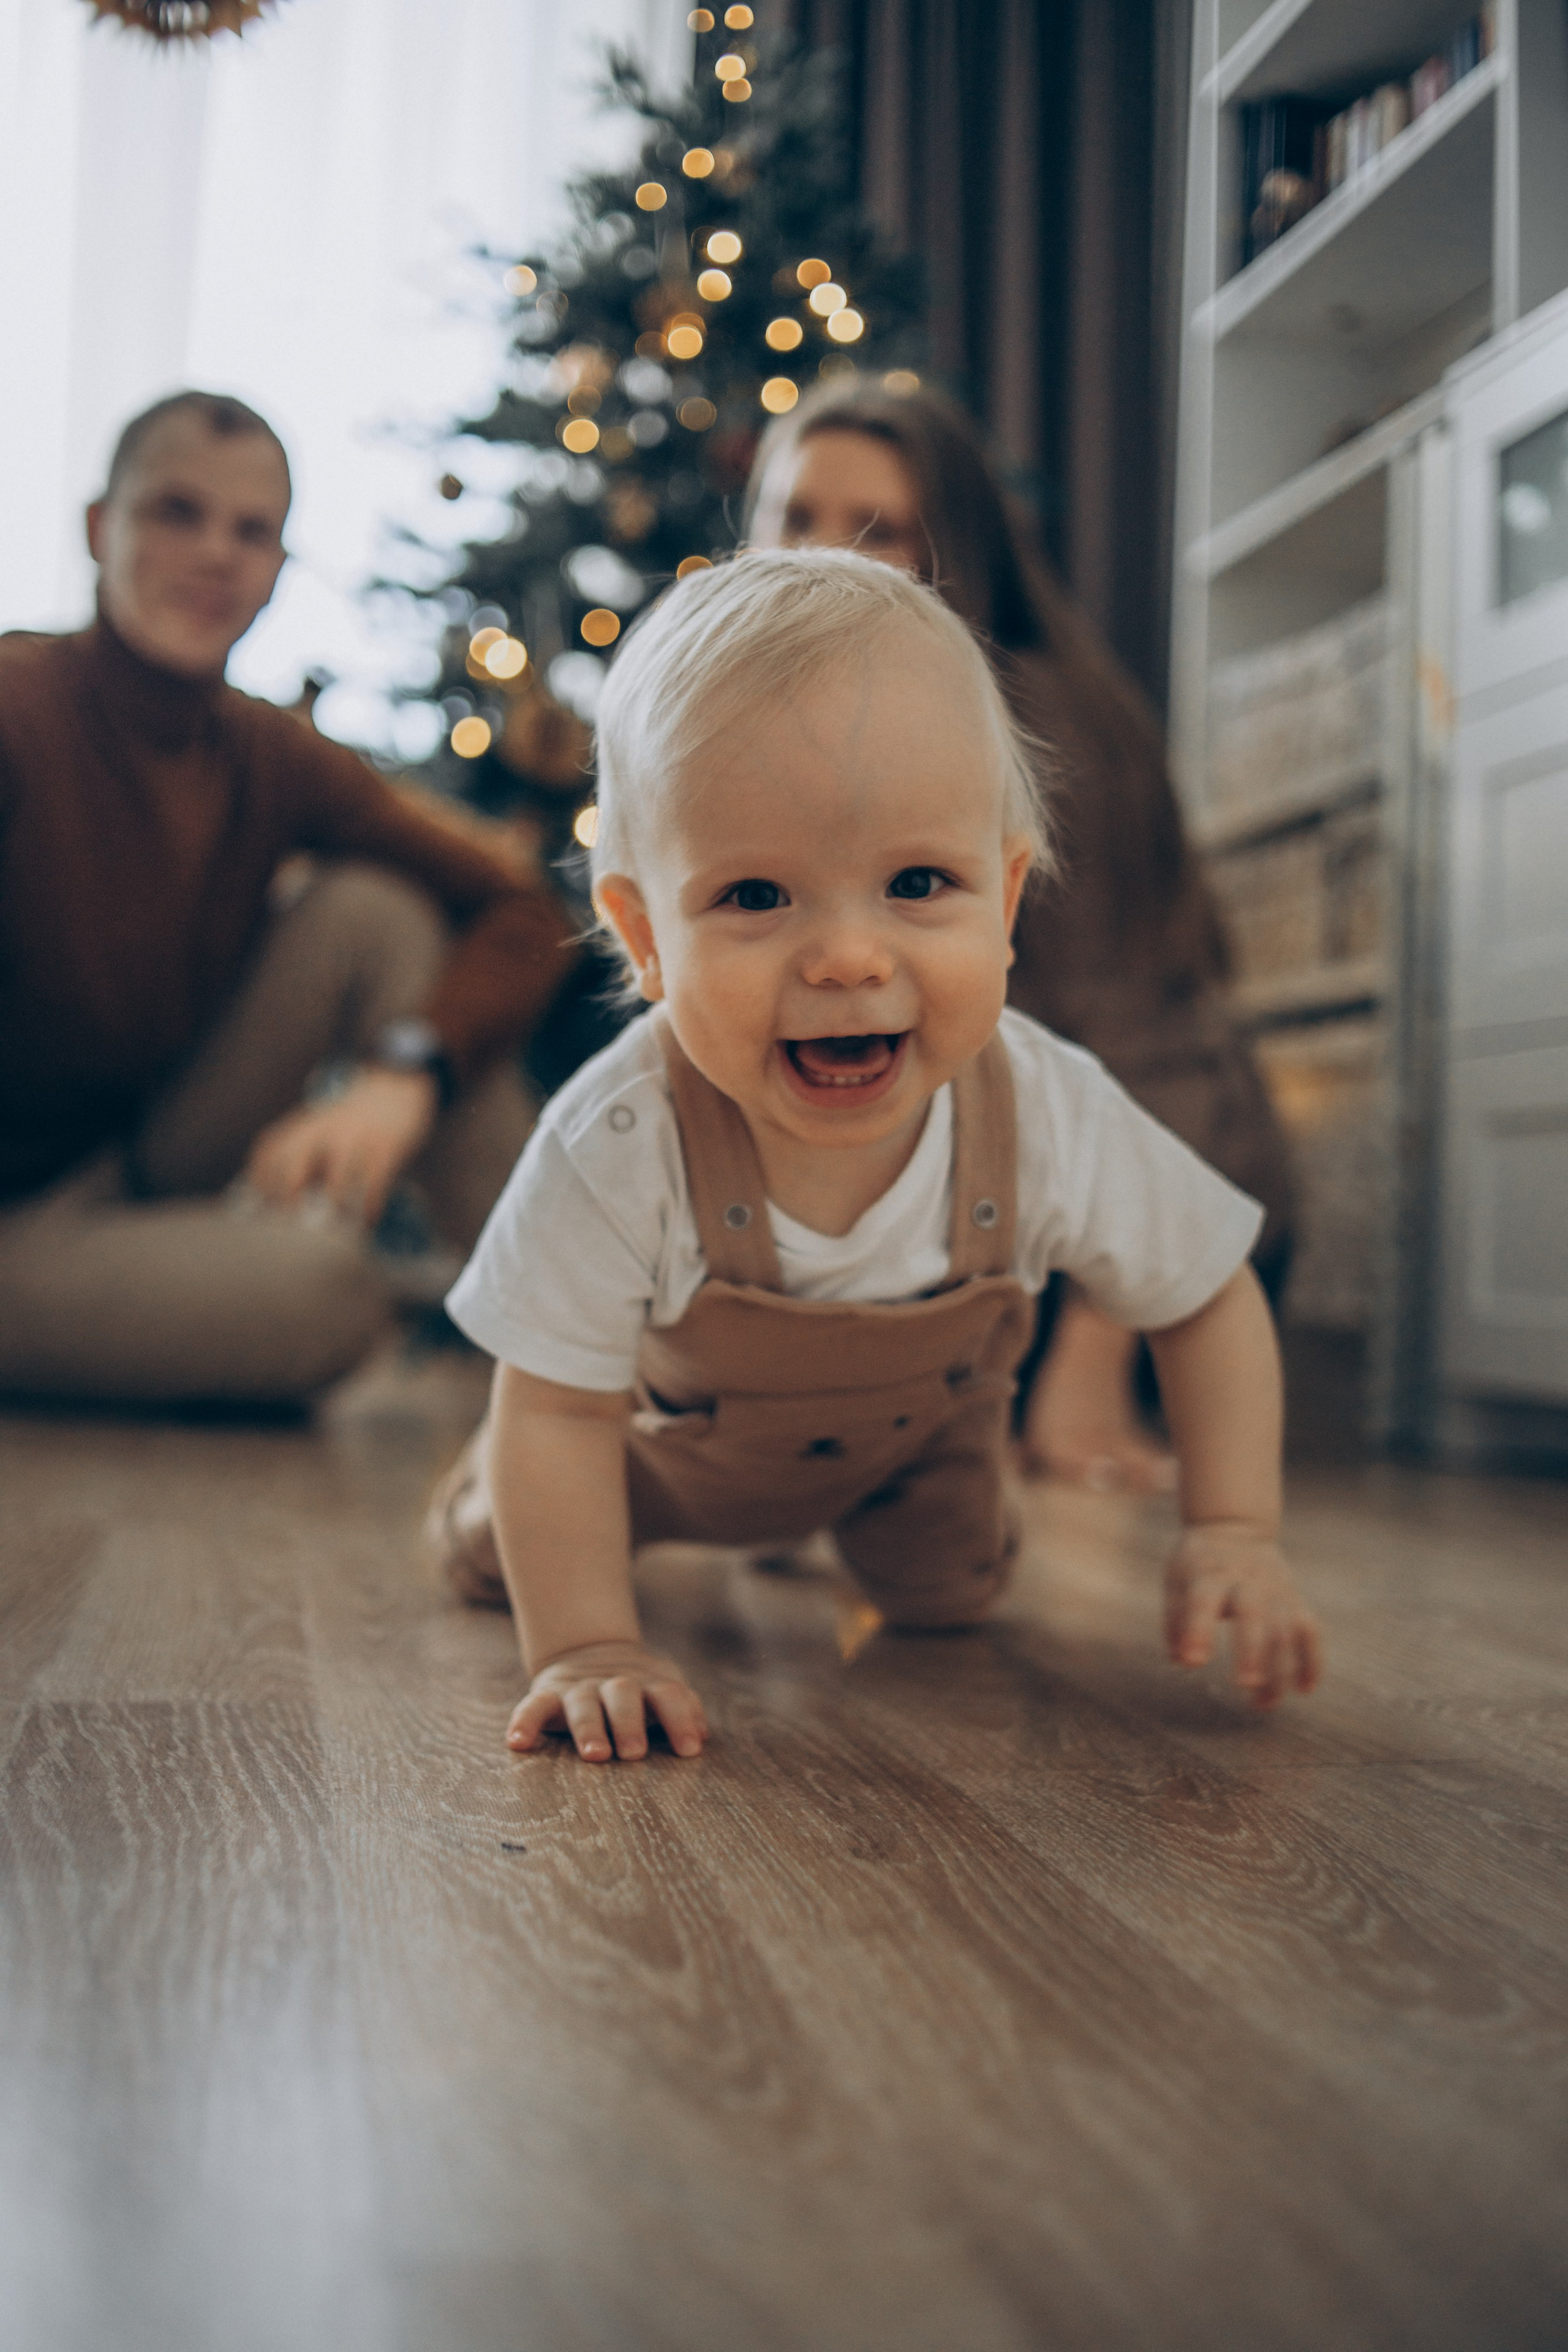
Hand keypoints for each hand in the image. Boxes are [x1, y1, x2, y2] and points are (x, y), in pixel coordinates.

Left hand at [244, 1067, 437, 1225]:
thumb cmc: (353, 1121)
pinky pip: (375, 1182)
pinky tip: (368, 1221)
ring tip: (336, 1223)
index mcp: (306, 1125)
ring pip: (338, 1174)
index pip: (271, 1147)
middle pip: (296, 1159)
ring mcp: (357, 1137)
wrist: (395, 1086)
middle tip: (290, 1220)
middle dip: (288, 1192)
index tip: (257, 1204)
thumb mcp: (323, 1127)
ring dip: (334, 1203)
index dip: (259, 1177)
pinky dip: (370, 1206)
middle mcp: (326, 1129)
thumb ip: (303, 1156)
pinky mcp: (386, 1147)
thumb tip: (281, 1200)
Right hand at [507, 1640, 708, 1762]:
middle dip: (630, 1722)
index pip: (669, 1695)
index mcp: (648, 1682)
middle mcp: (613, 1683)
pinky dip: (524, 1722)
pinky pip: (532, 1706)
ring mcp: (579, 1688)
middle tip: (635, 1752)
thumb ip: (683, 1708)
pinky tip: (517, 1744)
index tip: (691, 1749)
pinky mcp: (547, 1695)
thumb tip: (702, 1735)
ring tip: (595, 1754)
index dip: (681, 1719)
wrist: (591, 1651)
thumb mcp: (662, 1688)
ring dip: (588, 1727)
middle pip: (623, 1696)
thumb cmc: (639, 1688)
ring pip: (582, 1703)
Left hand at [1163, 1525, 1320, 1708]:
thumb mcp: (1176, 1581)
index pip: (1202, 1599)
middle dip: (1252, 1649)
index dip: (1197, 1629)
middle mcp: (1245, 1580)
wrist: (1234, 1527)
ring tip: (1263, 1704)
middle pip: (1253, 1612)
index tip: (1193, 1661)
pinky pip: (1310, 1631)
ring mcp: (1275, 1590)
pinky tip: (1303, 1689)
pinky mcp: (1294, 1600)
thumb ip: (1176, 1620)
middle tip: (1245, 1683)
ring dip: (1279, 1668)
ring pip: (1285, 1628)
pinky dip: (1311, 1660)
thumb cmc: (1198, 1564)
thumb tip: (1182, 1660)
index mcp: (1208, 1573)